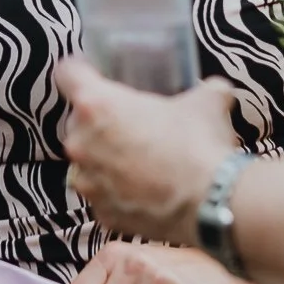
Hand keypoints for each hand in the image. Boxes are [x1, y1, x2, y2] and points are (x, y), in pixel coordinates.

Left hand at [56, 57, 238, 244]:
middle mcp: (81, 143)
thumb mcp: (208, 100)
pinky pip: (104, 195)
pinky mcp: (101, 213)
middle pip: (78, 121)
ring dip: (106, 158)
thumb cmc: (200, 144)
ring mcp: (88, 182)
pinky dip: (119, 192)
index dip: (81, 71)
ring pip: (88, 161)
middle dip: (101, 121)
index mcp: (96, 105)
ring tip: (139, 160)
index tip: (93, 74)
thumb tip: (215, 90)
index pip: (67, 74)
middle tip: (132, 123)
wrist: (212, 203)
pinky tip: (146, 189)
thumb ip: (204, 88)